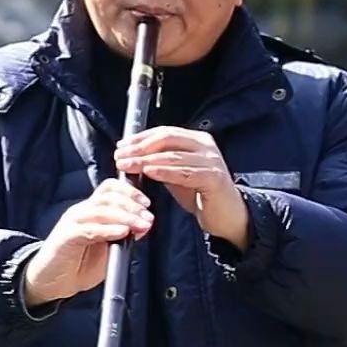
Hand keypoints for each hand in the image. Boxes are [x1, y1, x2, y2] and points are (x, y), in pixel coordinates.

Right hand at [21, 179, 152, 307]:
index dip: (129, 192)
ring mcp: (71, 223)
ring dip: (125, 216)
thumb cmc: (78, 266)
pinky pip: (88, 229)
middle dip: (132, 205)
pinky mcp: (65, 237)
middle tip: (148, 218)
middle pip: (107, 196)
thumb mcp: (106, 248)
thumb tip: (143, 226)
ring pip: (100, 210)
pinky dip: (108, 229)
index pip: (109, 189)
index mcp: (90, 211)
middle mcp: (80, 212)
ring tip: (141, 225)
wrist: (50, 282)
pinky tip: (122, 232)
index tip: (147, 204)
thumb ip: (123, 236)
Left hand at [115, 127, 248, 249]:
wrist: (226, 215)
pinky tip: (148, 172)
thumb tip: (131, 156)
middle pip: (168, 139)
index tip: (121, 145)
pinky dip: (164, 171)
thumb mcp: (175, 174)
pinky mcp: (213, 177)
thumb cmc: (198, 194)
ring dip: (146, 160)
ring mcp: (211, 160)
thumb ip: (159, 162)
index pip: (165, 132)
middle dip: (140, 147)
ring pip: (173, 156)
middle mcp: (206, 146)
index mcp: (197, 140)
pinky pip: (185, 172)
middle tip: (120, 155)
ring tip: (127, 165)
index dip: (141, 138)